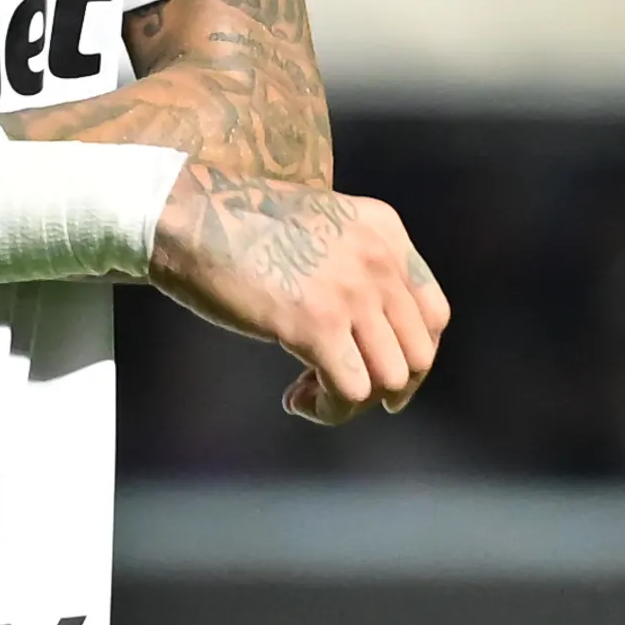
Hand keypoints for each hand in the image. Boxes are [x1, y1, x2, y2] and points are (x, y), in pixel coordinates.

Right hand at [147, 166, 447, 424]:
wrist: (189, 215)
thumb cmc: (239, 224)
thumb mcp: (322, 224)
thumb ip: (357, 262)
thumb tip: (372, 333)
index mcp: (385, 230)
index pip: (435, 314)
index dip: (412, 356)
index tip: (379, 373)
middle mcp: (379, 258)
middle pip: (419, 354)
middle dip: (384, 387)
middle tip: (340, 388)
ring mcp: (351, 290)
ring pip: (391, 380)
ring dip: (354, 401)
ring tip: (311, 392)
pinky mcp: (317, 323)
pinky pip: (351, 392)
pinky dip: (328, 409)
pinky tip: (296, 397)